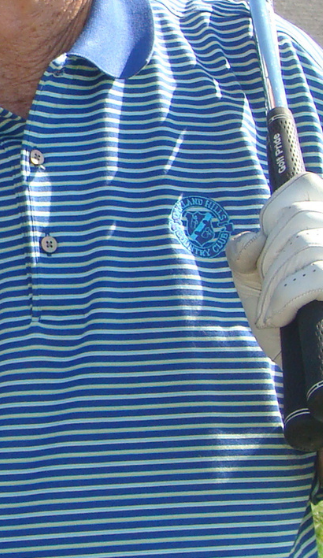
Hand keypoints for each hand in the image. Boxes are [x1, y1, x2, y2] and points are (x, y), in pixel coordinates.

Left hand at [226, 171, 322, 364]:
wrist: (313, 373)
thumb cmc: (286, 323)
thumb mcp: (255, 280)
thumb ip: (245, 251)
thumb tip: (253, 239)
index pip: (307, 185)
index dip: (275, 211)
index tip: (266, 246)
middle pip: (295, 219)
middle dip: (268, 258)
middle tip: (270, 289)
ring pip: (301, 245)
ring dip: (273, 284)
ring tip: (274, 310)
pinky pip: (313, 275)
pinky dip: (283, 299)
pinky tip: (279, 319)